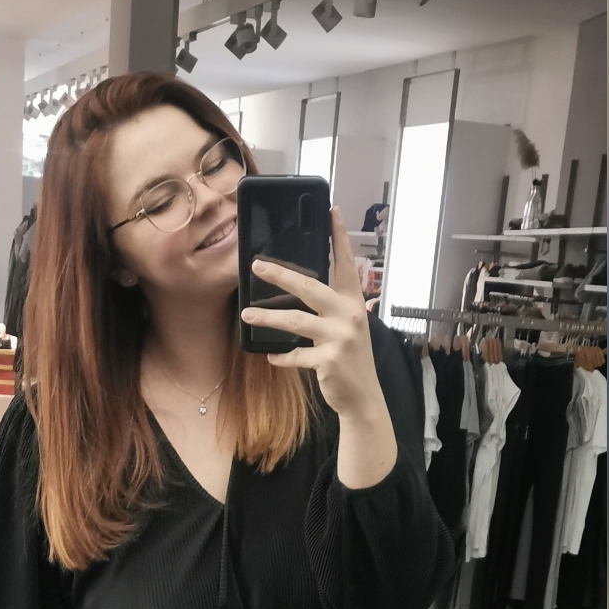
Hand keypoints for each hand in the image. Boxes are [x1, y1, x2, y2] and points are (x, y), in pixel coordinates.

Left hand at [240, 207, 386, 421]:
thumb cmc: (349, 359)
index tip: (331, 211)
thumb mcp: (346, 328)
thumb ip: (329, 310)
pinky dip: (282, 357)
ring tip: (246, 315)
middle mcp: (349, 314)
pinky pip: (296, 355)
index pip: (345, 263)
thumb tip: (300, 291)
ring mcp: (340, 337)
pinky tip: (271, 358)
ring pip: (297, 321)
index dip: (338, 237)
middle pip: (311, 287)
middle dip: (282, 275)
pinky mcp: (329, 359)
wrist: (362, 396)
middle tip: (257, 266)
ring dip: (268, 318)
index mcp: (353, 302)